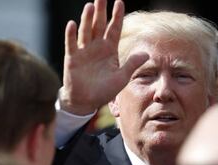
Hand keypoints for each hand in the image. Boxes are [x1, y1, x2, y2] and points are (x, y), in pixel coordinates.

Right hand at [60, 0, 148, 114]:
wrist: (86, 102)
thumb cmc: (104, 90)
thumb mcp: (121, 78)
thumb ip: (132, 64)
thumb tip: (146, 54)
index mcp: (109, 50)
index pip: (114, 29)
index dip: (117, 16)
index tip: (119, 2)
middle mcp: (96, 47)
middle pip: (99, 25)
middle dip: (101, 11)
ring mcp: (83, 51)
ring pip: (86, 31)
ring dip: (87, 19)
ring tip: (90, 6)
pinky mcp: (72, 58)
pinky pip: (71, 44)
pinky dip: (71, 35)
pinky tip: (72, 24)